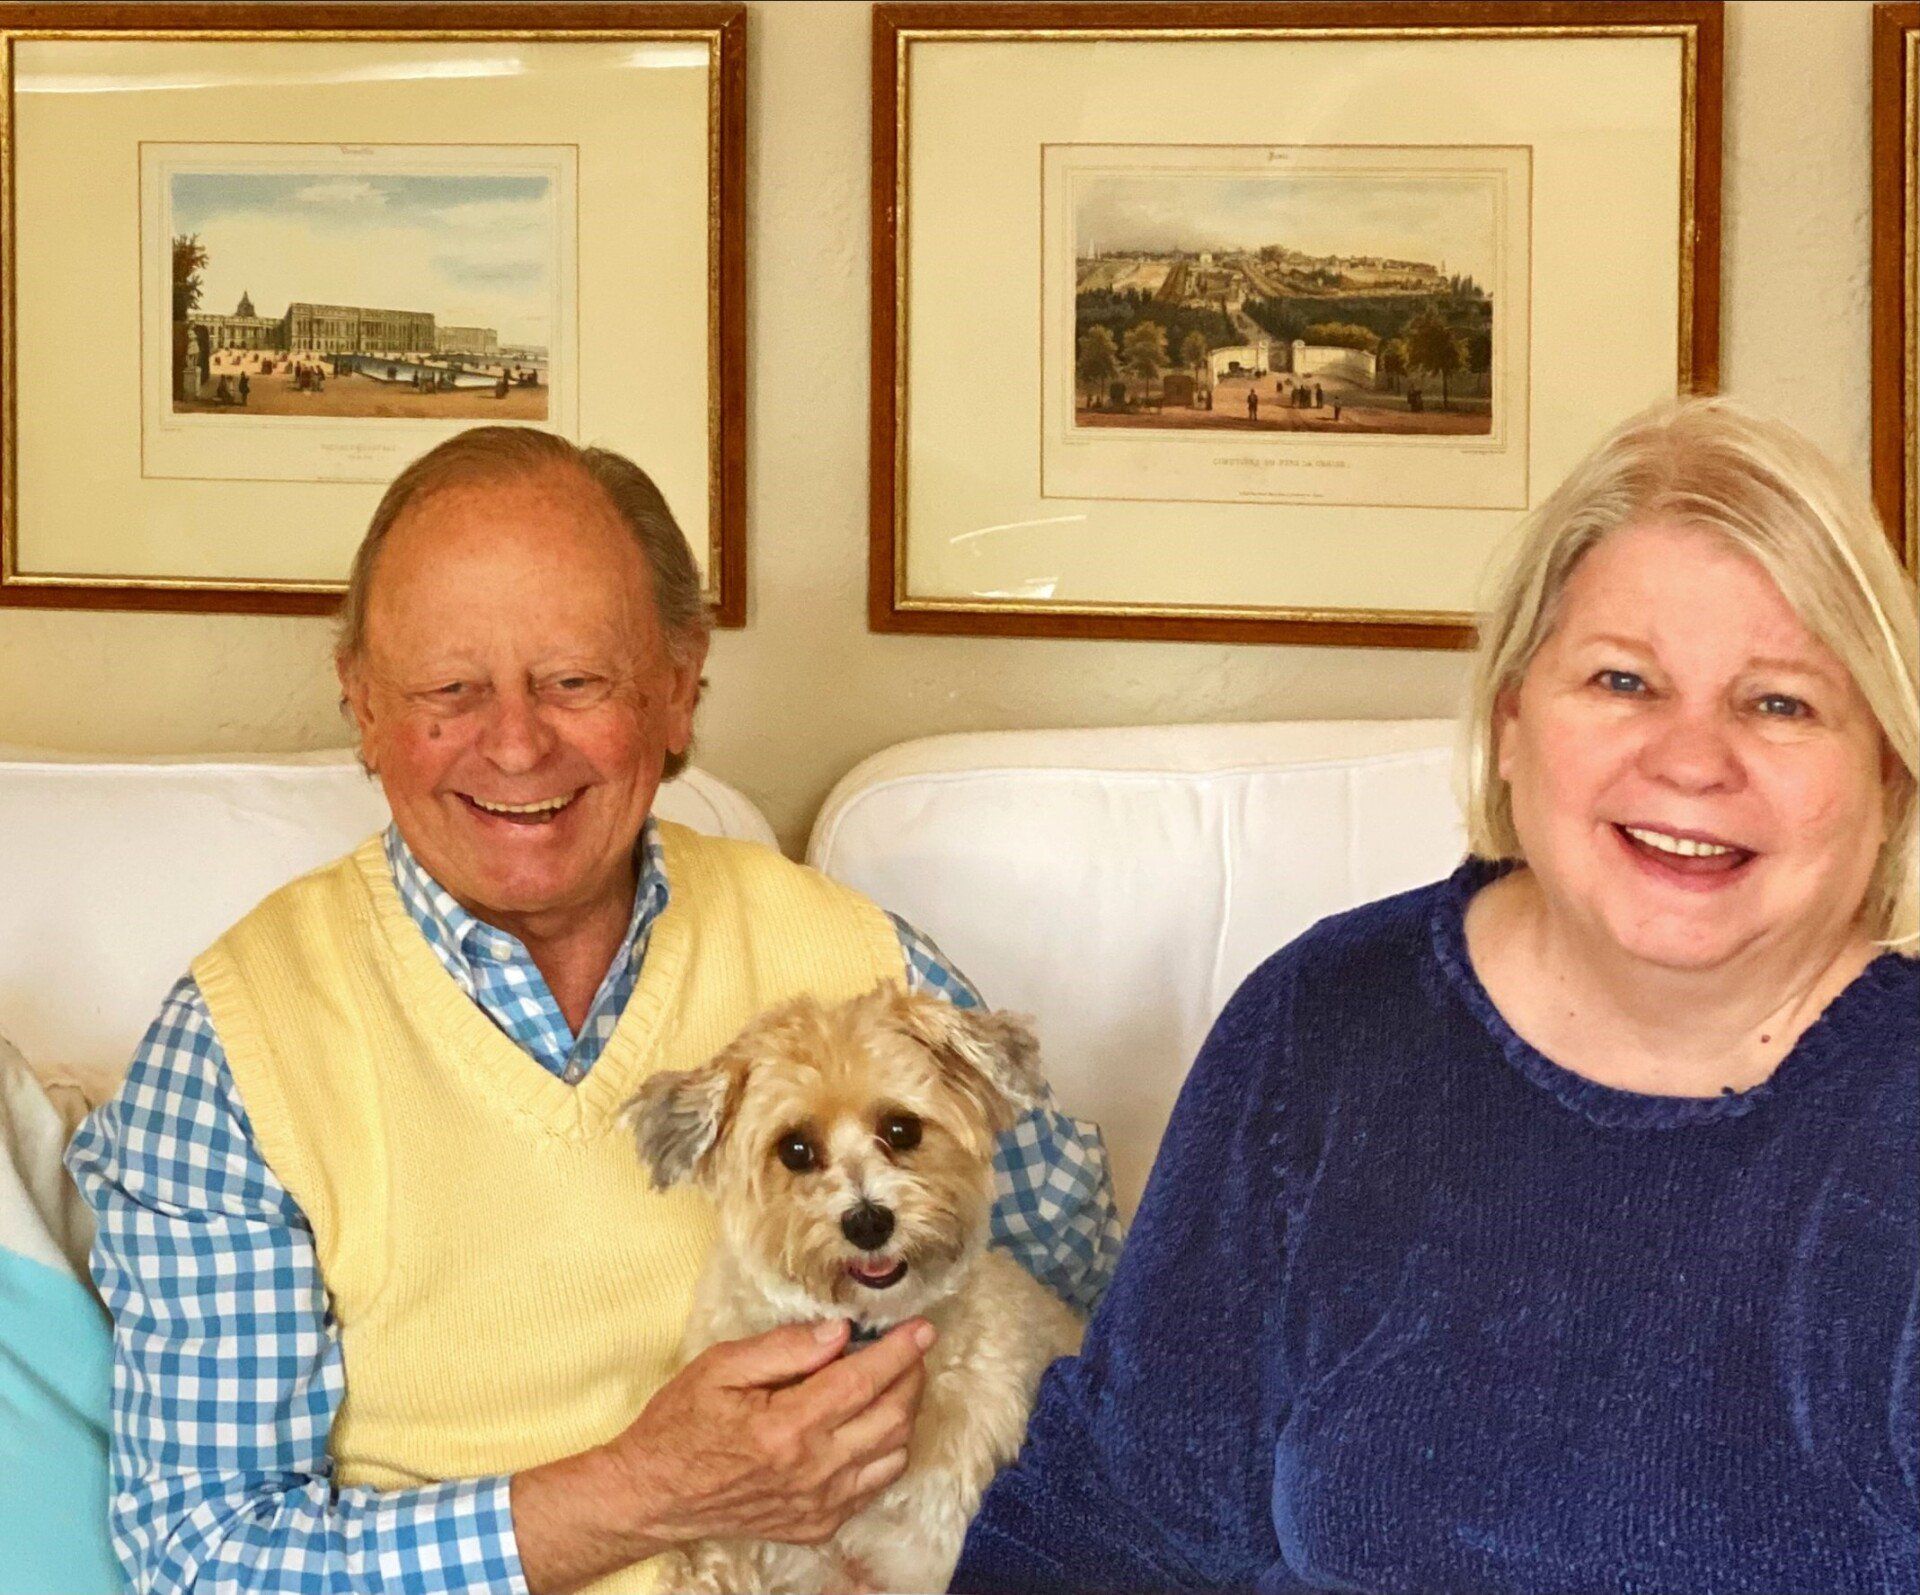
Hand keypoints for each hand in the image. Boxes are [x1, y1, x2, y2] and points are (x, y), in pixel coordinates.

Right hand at [610, 1317, 932, 1549]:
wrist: (654, 1495)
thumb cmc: (681, 1423)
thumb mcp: (721, 1366)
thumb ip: (784, 1348)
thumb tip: (839, 1333)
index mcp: (787, 1427)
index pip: (864, 1381)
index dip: (900, 1351)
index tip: (923, 1328)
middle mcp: (812, 1471)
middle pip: (892, 1418)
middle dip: (911, 1377)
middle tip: (910, 1349)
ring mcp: (819, 1505)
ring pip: (893, 1454)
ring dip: (903, 1414)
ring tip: (892, 1383)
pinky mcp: (817, 1525)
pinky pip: (873, 1486)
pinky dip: (885, 1451)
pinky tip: (870, 1426)